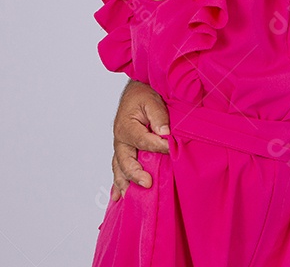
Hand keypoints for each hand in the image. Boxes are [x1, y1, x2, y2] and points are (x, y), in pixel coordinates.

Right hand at [111, 81, 169, 200]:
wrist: (136, 92)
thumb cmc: (143, 95)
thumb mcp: (152, 100)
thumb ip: (158, 116)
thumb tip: (164, 133)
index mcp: (126, 126)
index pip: (143, 141)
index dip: (158, 146)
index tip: (172, 149)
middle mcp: (120, 139)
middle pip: (125, 160)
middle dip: (135, 173)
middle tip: (147, 183)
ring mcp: (121, 147)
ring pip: (120, 168)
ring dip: (124, 182)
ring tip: (129, 197)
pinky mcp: (124, 151)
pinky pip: (119, 169)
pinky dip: (117, 183)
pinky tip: (117, 197)